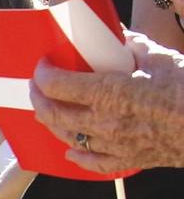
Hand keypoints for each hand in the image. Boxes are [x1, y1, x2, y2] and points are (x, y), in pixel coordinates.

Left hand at [30, 31, 183, 172]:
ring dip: (53, 123)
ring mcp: (113, 144)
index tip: (43, 65)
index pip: (56, 85)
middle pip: (52, 114)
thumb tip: (117, 36)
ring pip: (67, 137)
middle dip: (38, 98)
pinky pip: (92, 162)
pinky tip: (71, 149)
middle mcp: (103, 121)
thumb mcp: (161, 58)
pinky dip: (77, 155)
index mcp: (108, 92)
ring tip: (49, 111)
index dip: (43, 74)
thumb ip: (132, 47)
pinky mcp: (128, 159)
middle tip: (37, 86)